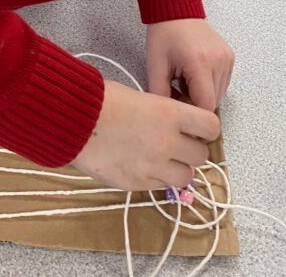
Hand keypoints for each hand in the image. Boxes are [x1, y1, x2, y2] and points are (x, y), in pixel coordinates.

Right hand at [72, 79, 219, 191]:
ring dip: (178, 169)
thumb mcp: (142, 97)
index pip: (211, 126)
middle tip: (178, 144)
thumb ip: (165, 115)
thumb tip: (178, 127)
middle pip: (201, 156)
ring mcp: (153, 167)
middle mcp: (168, 142)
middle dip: (191, 151)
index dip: (206, 128)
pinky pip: (160, 187)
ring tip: (162, 159)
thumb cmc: (103, 100)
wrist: (74, 121)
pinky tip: (141, 165)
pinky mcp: (137, 184)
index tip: (197, 128)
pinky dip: (156, 179)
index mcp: (170, 114)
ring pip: (186, 178)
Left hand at [146, 19, 234, 110]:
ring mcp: (226, 58)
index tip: (179, 108)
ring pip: (219, 94)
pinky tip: (195, 75)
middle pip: (213, 102)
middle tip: (177, 91)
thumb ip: (161, 97)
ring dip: (202, 94)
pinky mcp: (229, 57)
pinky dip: (209, 85)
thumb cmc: (165, 34)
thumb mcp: (155, 68)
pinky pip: (223, 83)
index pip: (205, 106)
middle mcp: (218, 60)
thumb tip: (170, 117)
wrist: (176, 10)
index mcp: (200, 62)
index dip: (191, 112)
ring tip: (185, 80)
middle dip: (194, 103)